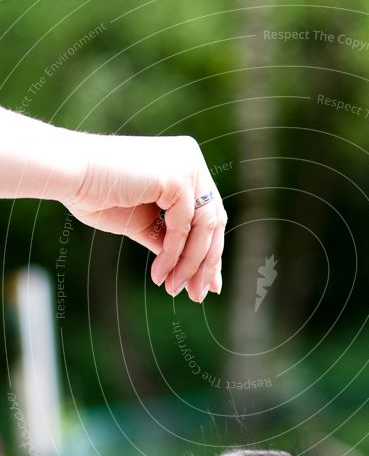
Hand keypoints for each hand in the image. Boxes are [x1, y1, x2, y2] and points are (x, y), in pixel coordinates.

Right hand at [65, 133, 226, 300]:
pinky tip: (160, 274)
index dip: (211, 251)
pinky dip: (174, 255)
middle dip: (205, 263)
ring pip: (204, 227)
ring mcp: (187, 166)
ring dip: (190, 264)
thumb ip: (168, 239)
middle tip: (195, 295)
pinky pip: (184, 227)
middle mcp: (191, 160)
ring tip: (174, 289)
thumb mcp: (142, 223)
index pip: (209, 213)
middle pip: (214, 221)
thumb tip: (191, 269)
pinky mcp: (178, 177)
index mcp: (184, 164)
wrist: (68, 175)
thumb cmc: (96, 195)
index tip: (208, 284)